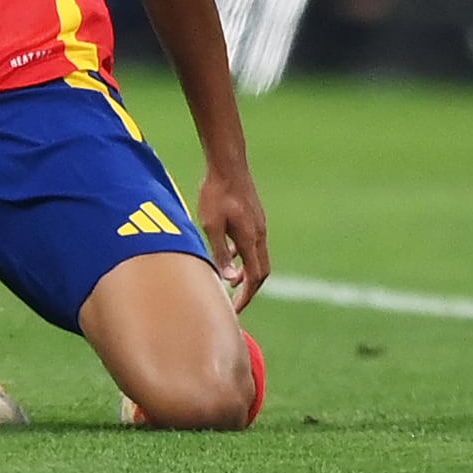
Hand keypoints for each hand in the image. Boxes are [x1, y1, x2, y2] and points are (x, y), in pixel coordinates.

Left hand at [198, 166, 269, 311]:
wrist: (228, 163)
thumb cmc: (216, 192)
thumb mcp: (211, 226)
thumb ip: (220, 253)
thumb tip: (231, 280)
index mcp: (250, 239)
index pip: (255, 277)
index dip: (246, 296)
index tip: (235, 310)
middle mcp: (259, 234)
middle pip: (261, 271)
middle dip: (250, 289)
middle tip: (235, 303)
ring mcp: (259, 224)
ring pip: (258, 257)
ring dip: (247, 272)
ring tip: (230, 283)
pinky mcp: (254, 216)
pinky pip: (253, 244)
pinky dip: (244, 255)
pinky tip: (228, 252)